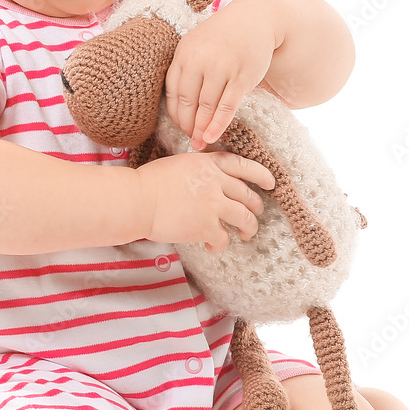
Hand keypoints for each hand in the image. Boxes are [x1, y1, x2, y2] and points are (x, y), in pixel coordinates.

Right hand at [136, 151, 275, 253]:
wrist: (137, 199)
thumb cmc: (150, 182)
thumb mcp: (180, 164)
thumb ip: (201, 169)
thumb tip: (213, 181)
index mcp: (209, 163)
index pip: (244, 166)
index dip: (261, 175)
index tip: (271, 183)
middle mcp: (216, 181)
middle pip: (248, 195)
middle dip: (255, 207)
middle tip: (253, 215)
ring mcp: (213, 204)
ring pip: (245, 218)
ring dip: (248, 228)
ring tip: (245, 234)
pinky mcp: (206, 226)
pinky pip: (223, 238)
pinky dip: (219, 244)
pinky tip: (211, 246)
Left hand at [164, 0, 280, 150]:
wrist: (255, 19)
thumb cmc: (222, 37)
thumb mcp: (196, 46)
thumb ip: (186, 69)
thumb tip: (178, 107)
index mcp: (184, 54)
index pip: (173, 92)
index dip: (175, 114)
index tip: (180, 127)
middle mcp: (199, 60)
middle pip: (187, 101)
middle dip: (187, 125)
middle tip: (190, 141)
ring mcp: (221, 68)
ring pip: (206, 106)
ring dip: (201, 129)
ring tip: (200, 144)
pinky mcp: (242, 76)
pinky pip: (227, 106)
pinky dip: (218, 124)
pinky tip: (212, 137)